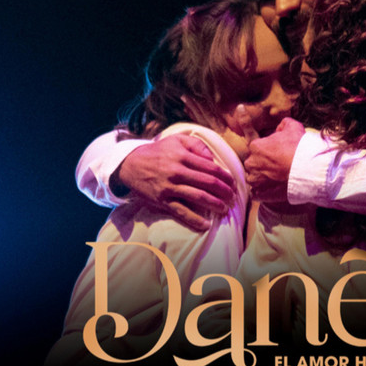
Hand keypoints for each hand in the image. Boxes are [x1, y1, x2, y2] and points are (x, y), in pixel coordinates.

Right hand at [111, 133, 236, 230]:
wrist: (131, 164)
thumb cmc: (159, 151)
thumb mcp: (177, 140)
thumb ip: (198, 145)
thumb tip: (213, 159)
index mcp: (183, 156)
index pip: (211, 168)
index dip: (226, 177)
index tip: (234, 183)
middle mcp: (177, 171)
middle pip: (208, 183)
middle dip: (225, 192)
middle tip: (233, 198)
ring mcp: (169, 187)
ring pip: (198, 197)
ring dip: (215, 204)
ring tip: (225, 209)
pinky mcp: (162, 200)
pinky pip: (181, 212)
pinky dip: (195, 220)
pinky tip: (206, 225)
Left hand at [243, 117, 304, 202]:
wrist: (309, 171)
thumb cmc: (299, 148)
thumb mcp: (293, 127)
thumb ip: (283, 124)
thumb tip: (280, 127)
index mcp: (256, 147)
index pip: (254, 143)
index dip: (264, 144)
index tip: (269, 143)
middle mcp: (252, 164)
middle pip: (254, 162)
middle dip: (263, 162)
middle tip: (278, 163)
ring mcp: (256, 181)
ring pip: (255, 178)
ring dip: (262, 177)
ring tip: (277, 177)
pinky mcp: (261, 194)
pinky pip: (257, 193)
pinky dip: (263, 191)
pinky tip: (273, 188)